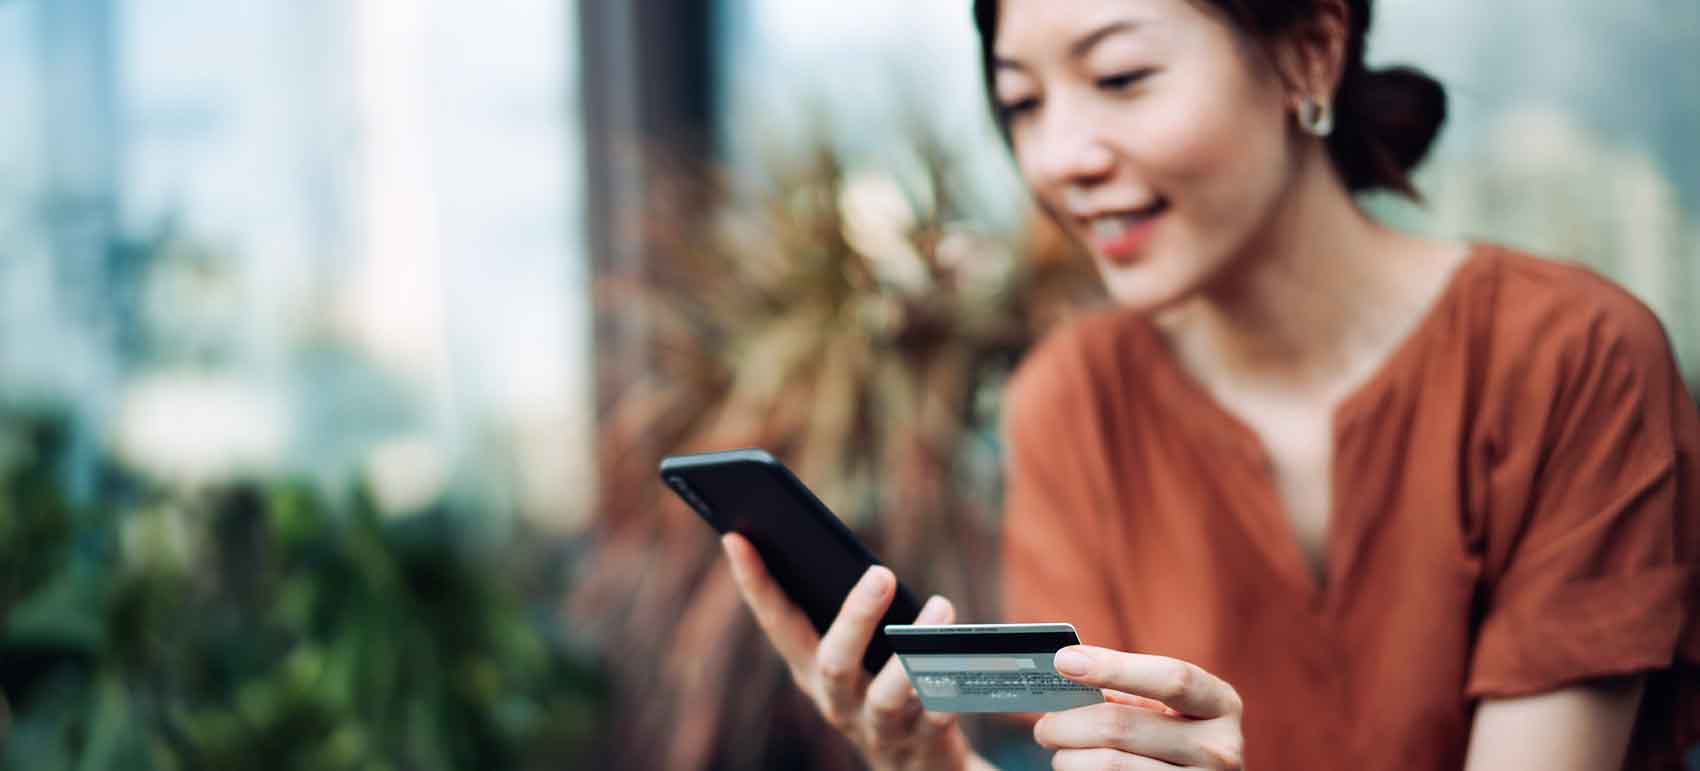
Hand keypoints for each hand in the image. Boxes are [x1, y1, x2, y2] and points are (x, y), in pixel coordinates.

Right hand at [721, 533, 988, 770]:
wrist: (920, 767)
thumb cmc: (882, 686)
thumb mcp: (855, 656)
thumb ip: (849, 614)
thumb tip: (862, 558)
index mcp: (810, 669)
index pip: (775, 622)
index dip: (754, 582)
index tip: (737, 536)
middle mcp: (837, 701)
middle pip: (834, 663)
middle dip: (856, 618)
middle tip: (882, 572)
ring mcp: (878, 727)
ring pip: (887, 697)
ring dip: (914, 654)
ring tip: (943, 607)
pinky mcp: (923, 745)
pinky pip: (939, 718)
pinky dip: (953, 686)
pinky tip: (969, 658)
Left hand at [1035, 646, 1244, 769]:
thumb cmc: (1175, 737)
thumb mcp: (1170, 710)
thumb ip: (1128, 691)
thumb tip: (1067, 673)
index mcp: (1220, 704)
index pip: (1171, 678)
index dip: (1114, 667)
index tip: (1064, 661)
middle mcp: (1219, 747)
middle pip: (1123, 727)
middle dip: (1069, 724)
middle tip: (1045, 726)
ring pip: (1110, 765)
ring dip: (1069, 758)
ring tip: (1061, 753)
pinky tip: (1079, 768)